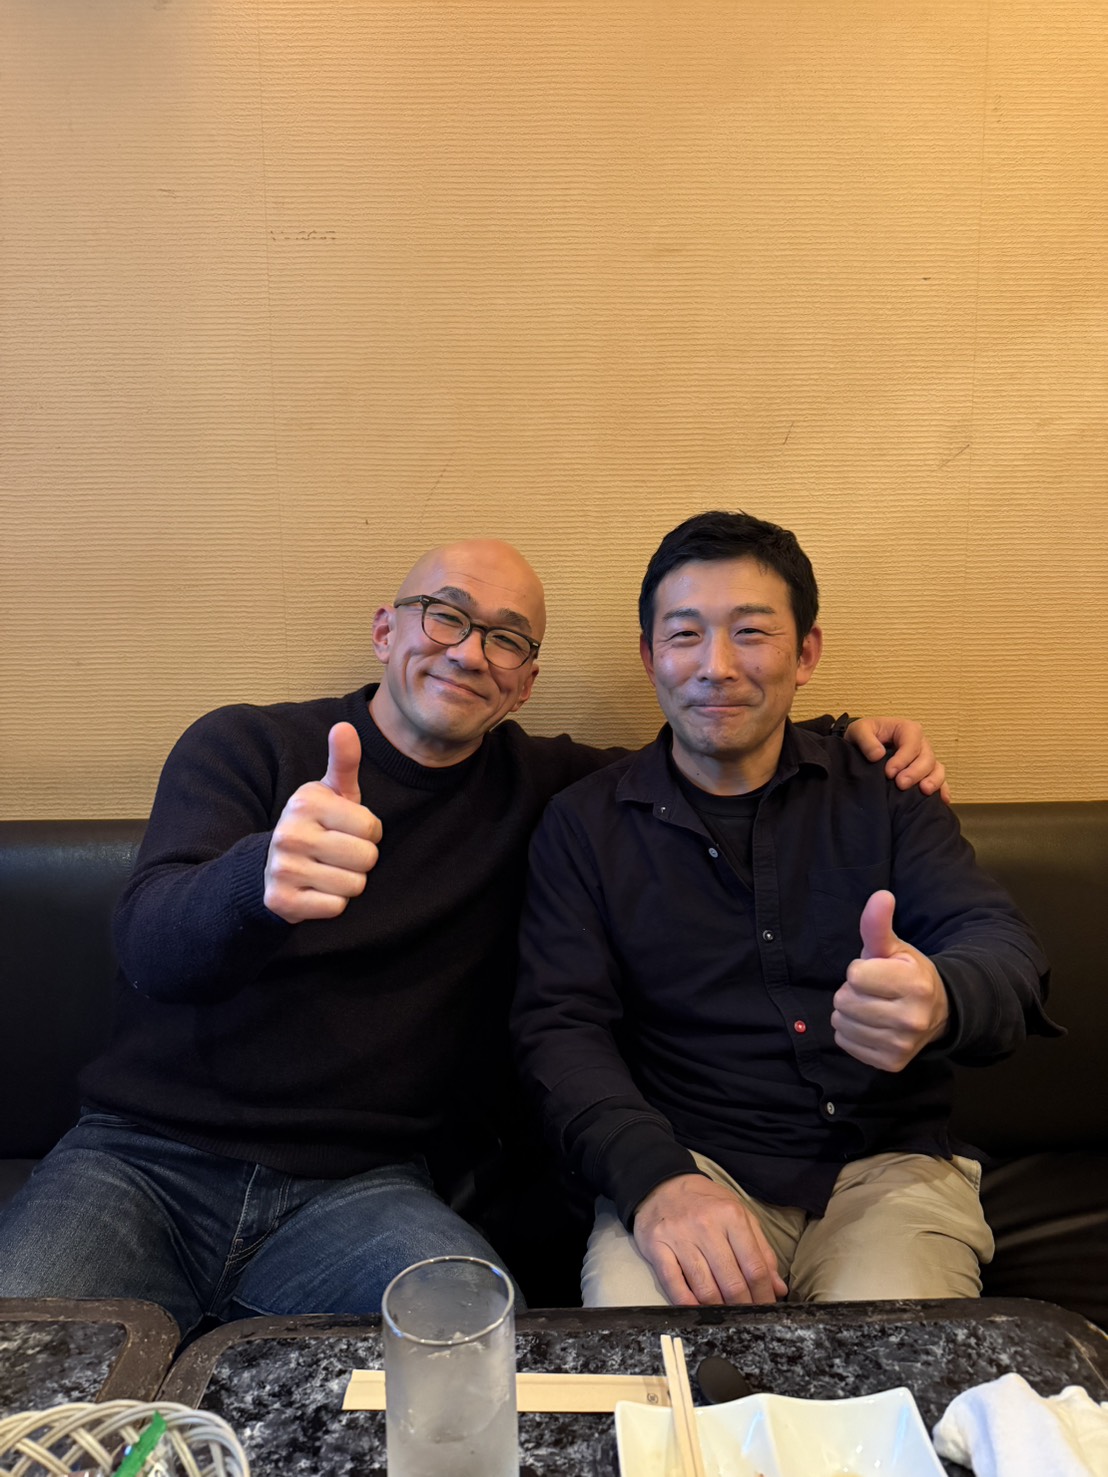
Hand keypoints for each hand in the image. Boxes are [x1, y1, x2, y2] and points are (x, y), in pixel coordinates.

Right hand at [264, 722, 382, 923]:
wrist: (270, 867)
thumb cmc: (316, 826)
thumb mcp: (331, 793)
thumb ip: (344, 761)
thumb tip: (344, 727)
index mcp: (306, 803)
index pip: (372, 828)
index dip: (369, 833)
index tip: (348, 831)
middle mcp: (290, 834)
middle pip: (366, 858)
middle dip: (361, 859)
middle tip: (339, 854)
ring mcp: (283, 869)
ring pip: (354, 886)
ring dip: (349, 883)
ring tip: (328, 870)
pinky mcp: (282, 901)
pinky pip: (336, 908)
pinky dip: (333, 903)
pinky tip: (316, 890)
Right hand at [632, 1174, 787, 1306]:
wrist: (664, 1185)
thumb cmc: (707, 1203)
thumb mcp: (739, 1215)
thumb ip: (761, 1249)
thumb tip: (777, 1287)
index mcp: (731, 1216)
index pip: (754, 1266)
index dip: (764, 1294)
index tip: (767, 1308)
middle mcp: (706, 1225)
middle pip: (732, 1282)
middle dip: (743, 1306)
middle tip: (748, 1317)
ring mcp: (680, 1237)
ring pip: (705, 1288)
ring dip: (718, 1309)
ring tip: (726, 1316)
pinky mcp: (657, 1246)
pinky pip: (673, 1283)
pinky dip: (686, 1303)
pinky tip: (697, 1310)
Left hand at [832, 890, 949, 1071]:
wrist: (937, 1014)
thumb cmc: (908, 974)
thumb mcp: (894, 947)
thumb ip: (879, 924)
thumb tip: (881, 895)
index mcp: (915, 985)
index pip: (855, 974)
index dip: (860, 969)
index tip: (877, 971)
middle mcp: (911, 1019)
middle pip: (844, 1000)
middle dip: (852, 991)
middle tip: (874, 991)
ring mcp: (902, 1045)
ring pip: (841, 1023)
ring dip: (850, 1013)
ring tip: (872, 1006)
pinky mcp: (891, 1064)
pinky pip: (845, 1042)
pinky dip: (852, 1033)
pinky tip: (872, 1025)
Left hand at [844, 717, 950, 803]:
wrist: (862, 748)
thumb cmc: (864, 736)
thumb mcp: (858, 731)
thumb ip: (865, 740)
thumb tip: (878, 755)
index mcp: (906, 729)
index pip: (911, 742)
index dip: (903, 758)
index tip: (889, 773)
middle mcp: (920, 743)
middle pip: (927, 757)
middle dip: (916, 772)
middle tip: (901, 785)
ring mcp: (925, 759)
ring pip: (936, 768)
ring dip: (933, 780)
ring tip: (924, 791)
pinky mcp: (926, 773)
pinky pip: (940, 780)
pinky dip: (943, 789)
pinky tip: (942, 800)